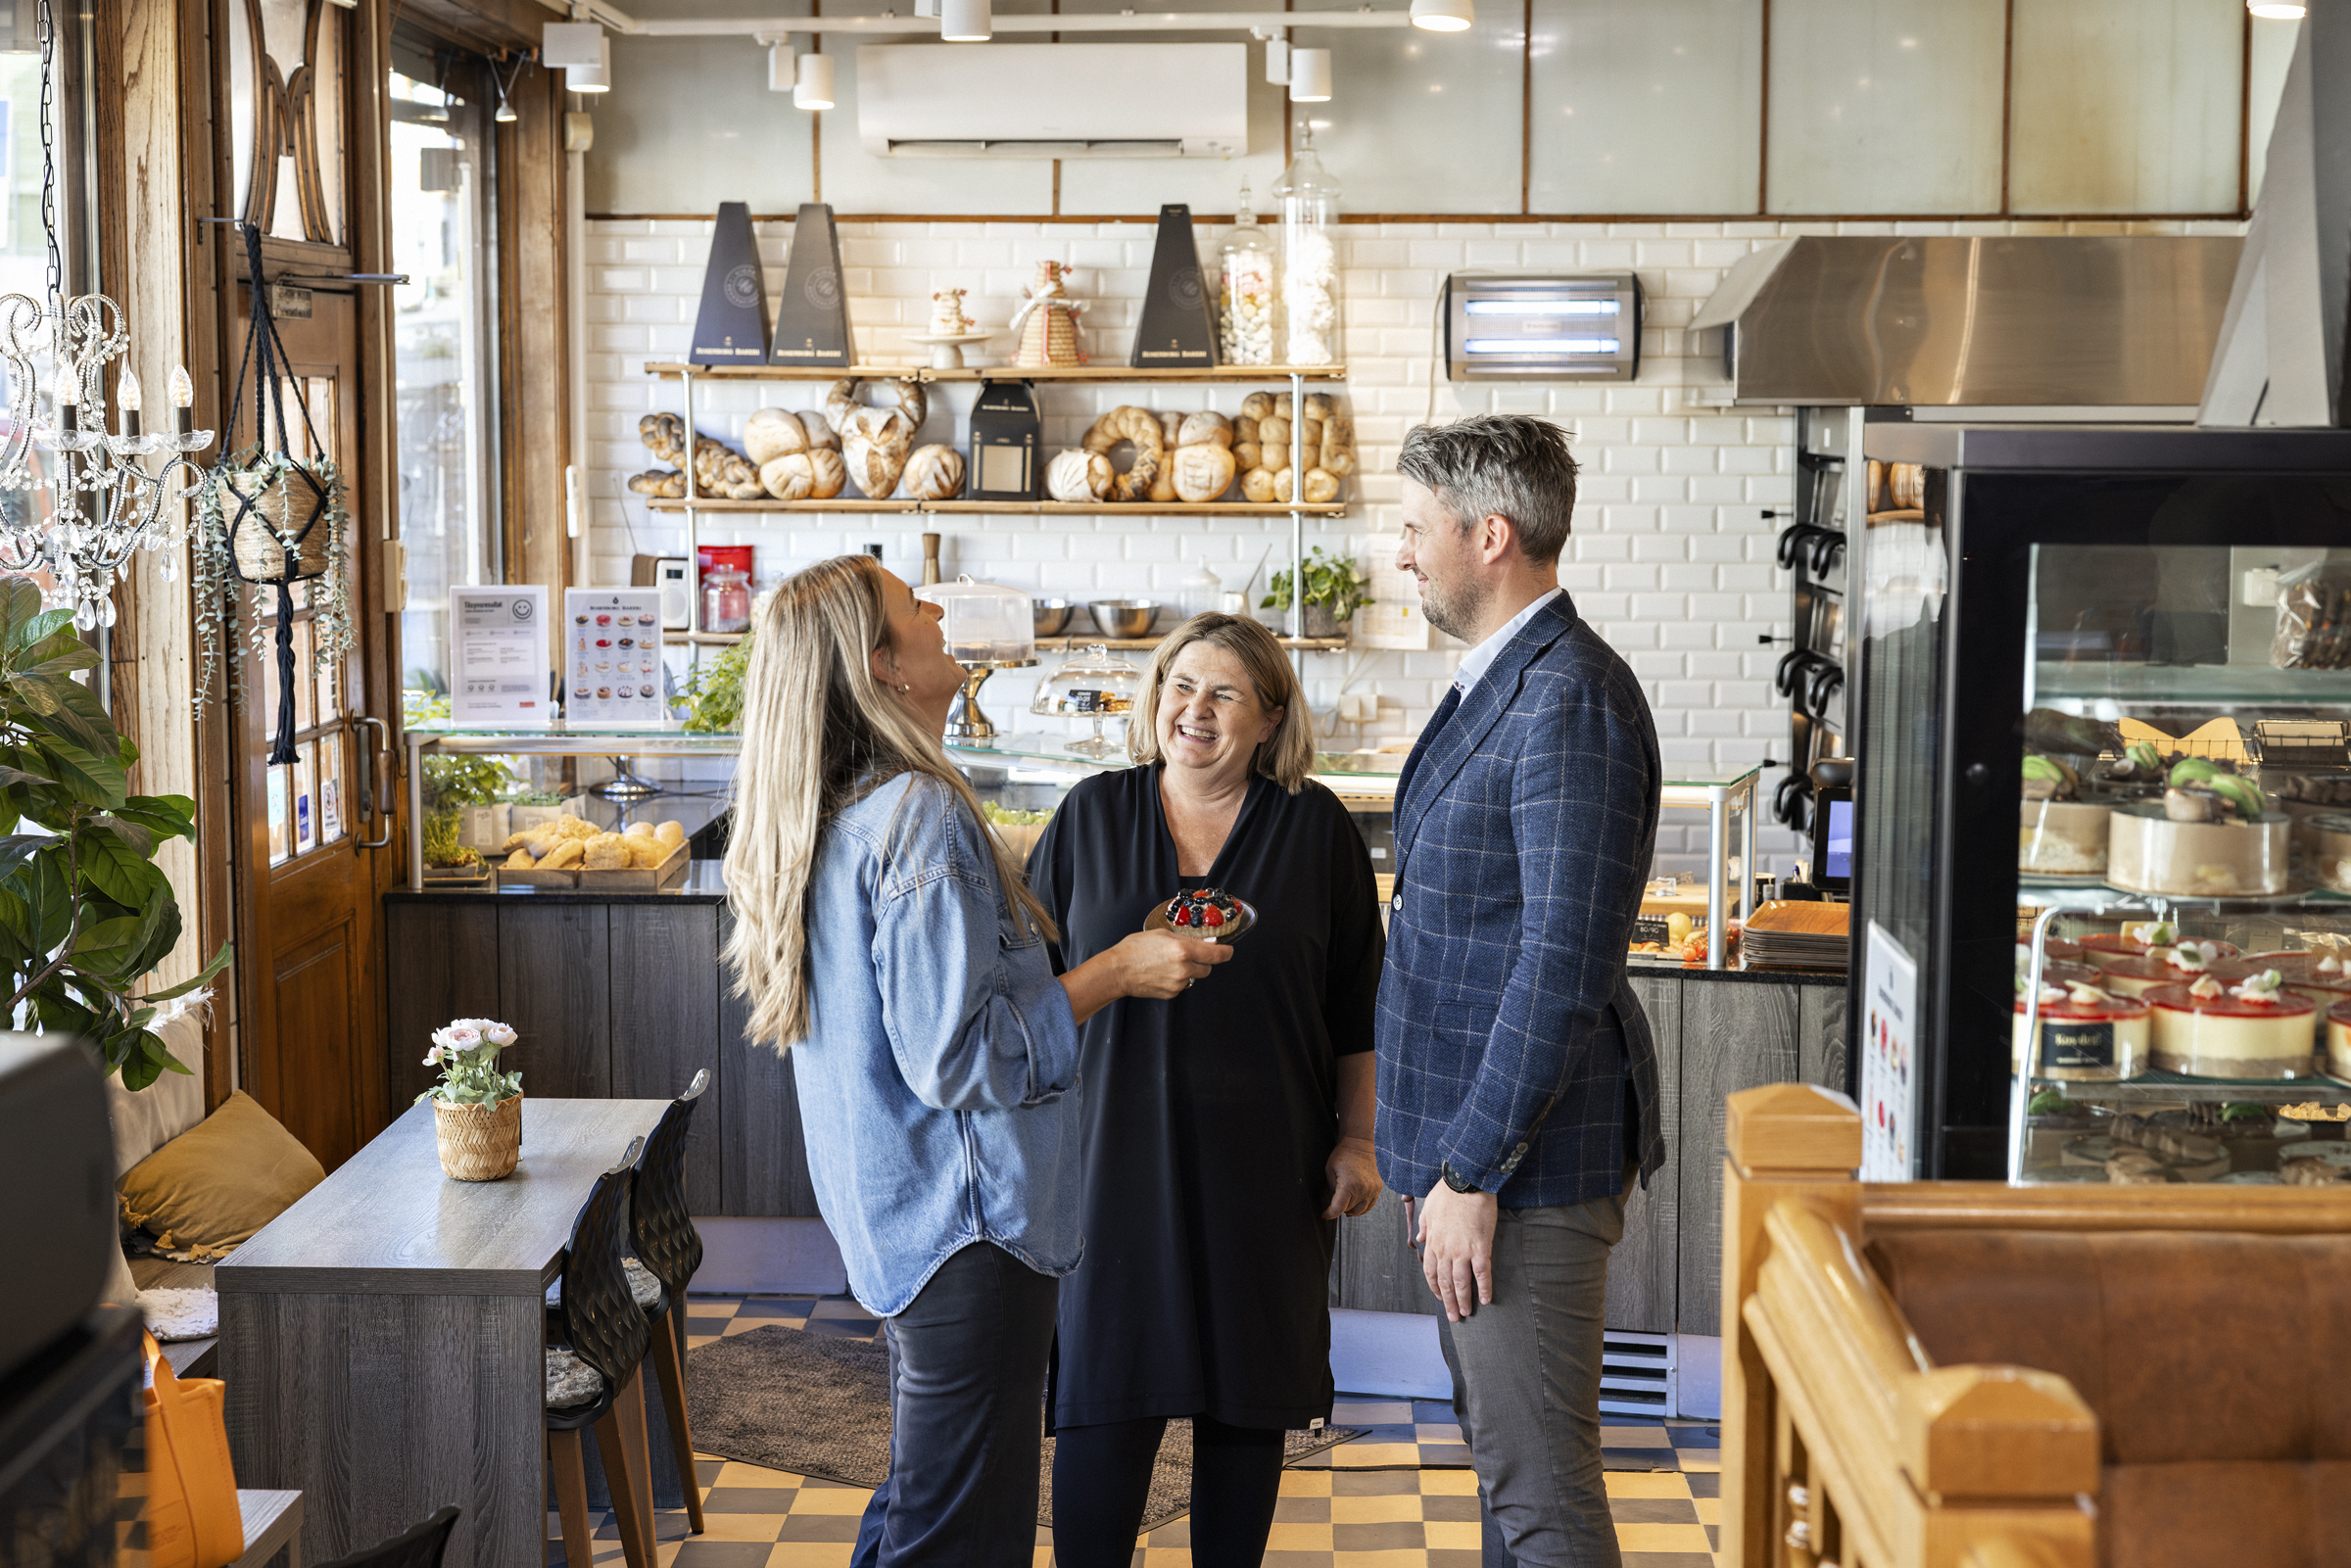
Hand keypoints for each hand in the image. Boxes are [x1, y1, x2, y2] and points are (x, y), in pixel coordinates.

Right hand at [1110, 928, 1233, 999]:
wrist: (1117, 971)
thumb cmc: (1135, 948)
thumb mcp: (1163, 935)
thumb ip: (1188, 939)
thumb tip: (1209, 942)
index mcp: (1183, 951)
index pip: (1216, 954)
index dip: (1226, 952)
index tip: (1228, 951)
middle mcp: (1184, 969)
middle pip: (1207, 968)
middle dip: (1202, 961)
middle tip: (1187, 954)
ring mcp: (1178, 984)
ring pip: (1194, 977)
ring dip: (1188, 970)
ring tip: (1168, 963)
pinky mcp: (1172, 994)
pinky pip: (1182, 985)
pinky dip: (1177, 979)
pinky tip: (1162, 973)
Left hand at [1323, 1136, 1382, 1219]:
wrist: (1361, 1143)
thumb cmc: (1343, 1155)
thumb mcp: (1330, 1171)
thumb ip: (1333, 1190)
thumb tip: (1335, 1204)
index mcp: (1348, 1185)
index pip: (1338, 1209)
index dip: (1329, 1214)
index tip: (1325, 1215)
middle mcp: (1363, 1190)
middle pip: (1348, 1209)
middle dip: (1339, 1208)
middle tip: (1334, 1202)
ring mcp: (1372, 1189)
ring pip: (1360, 1210)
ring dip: (1351, 1209)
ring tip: (1344, 1205)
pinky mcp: (1378, 1187)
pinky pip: (1370, 1205)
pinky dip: (1362, 1208)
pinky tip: (1355, 1205)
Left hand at [1415, 1179, 1497, 1322]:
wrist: (1466, 1181)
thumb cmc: (1448, 1192)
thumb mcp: (1428, 1208)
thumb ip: (1424, 1226)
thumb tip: (1419, 1239)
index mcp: (1433, 1242)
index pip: (1431, 1272)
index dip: (1435, 1288)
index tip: (1439, 1297)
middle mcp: (1445, 1250)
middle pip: (1445, 1283)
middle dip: (1448, 1302)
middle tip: (1454, 1317)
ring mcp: (1463, 1251)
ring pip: (1461, 1283)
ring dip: (1463, 1301)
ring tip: (1467, 1313)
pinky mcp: (1480, 1248)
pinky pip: (1482, 1274)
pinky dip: (1484, 1289)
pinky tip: (1487, 1299)